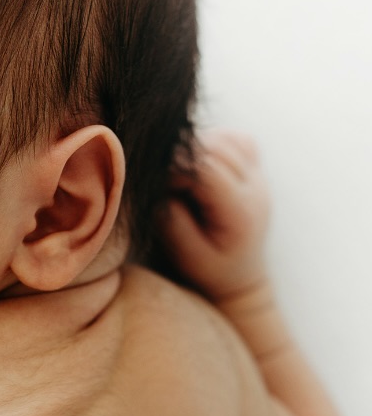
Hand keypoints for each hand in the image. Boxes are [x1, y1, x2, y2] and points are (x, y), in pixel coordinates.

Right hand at [159, 130, 270, 303]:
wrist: (241, 277)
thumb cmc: (209, 270)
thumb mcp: (186, 255)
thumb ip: (172, 219)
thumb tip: (161, 183)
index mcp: (241, 210)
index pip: (208, 168)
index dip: (175, 167)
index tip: (157, 184)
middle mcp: (256, 187)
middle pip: (217, 147)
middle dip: (183, 155)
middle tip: (165, 180)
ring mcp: (259, 176)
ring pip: (226, 138)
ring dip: (196, 147)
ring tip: (180, 173)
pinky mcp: (254, 169)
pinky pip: (236, 139)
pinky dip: (213, 141)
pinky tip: (198, 162)